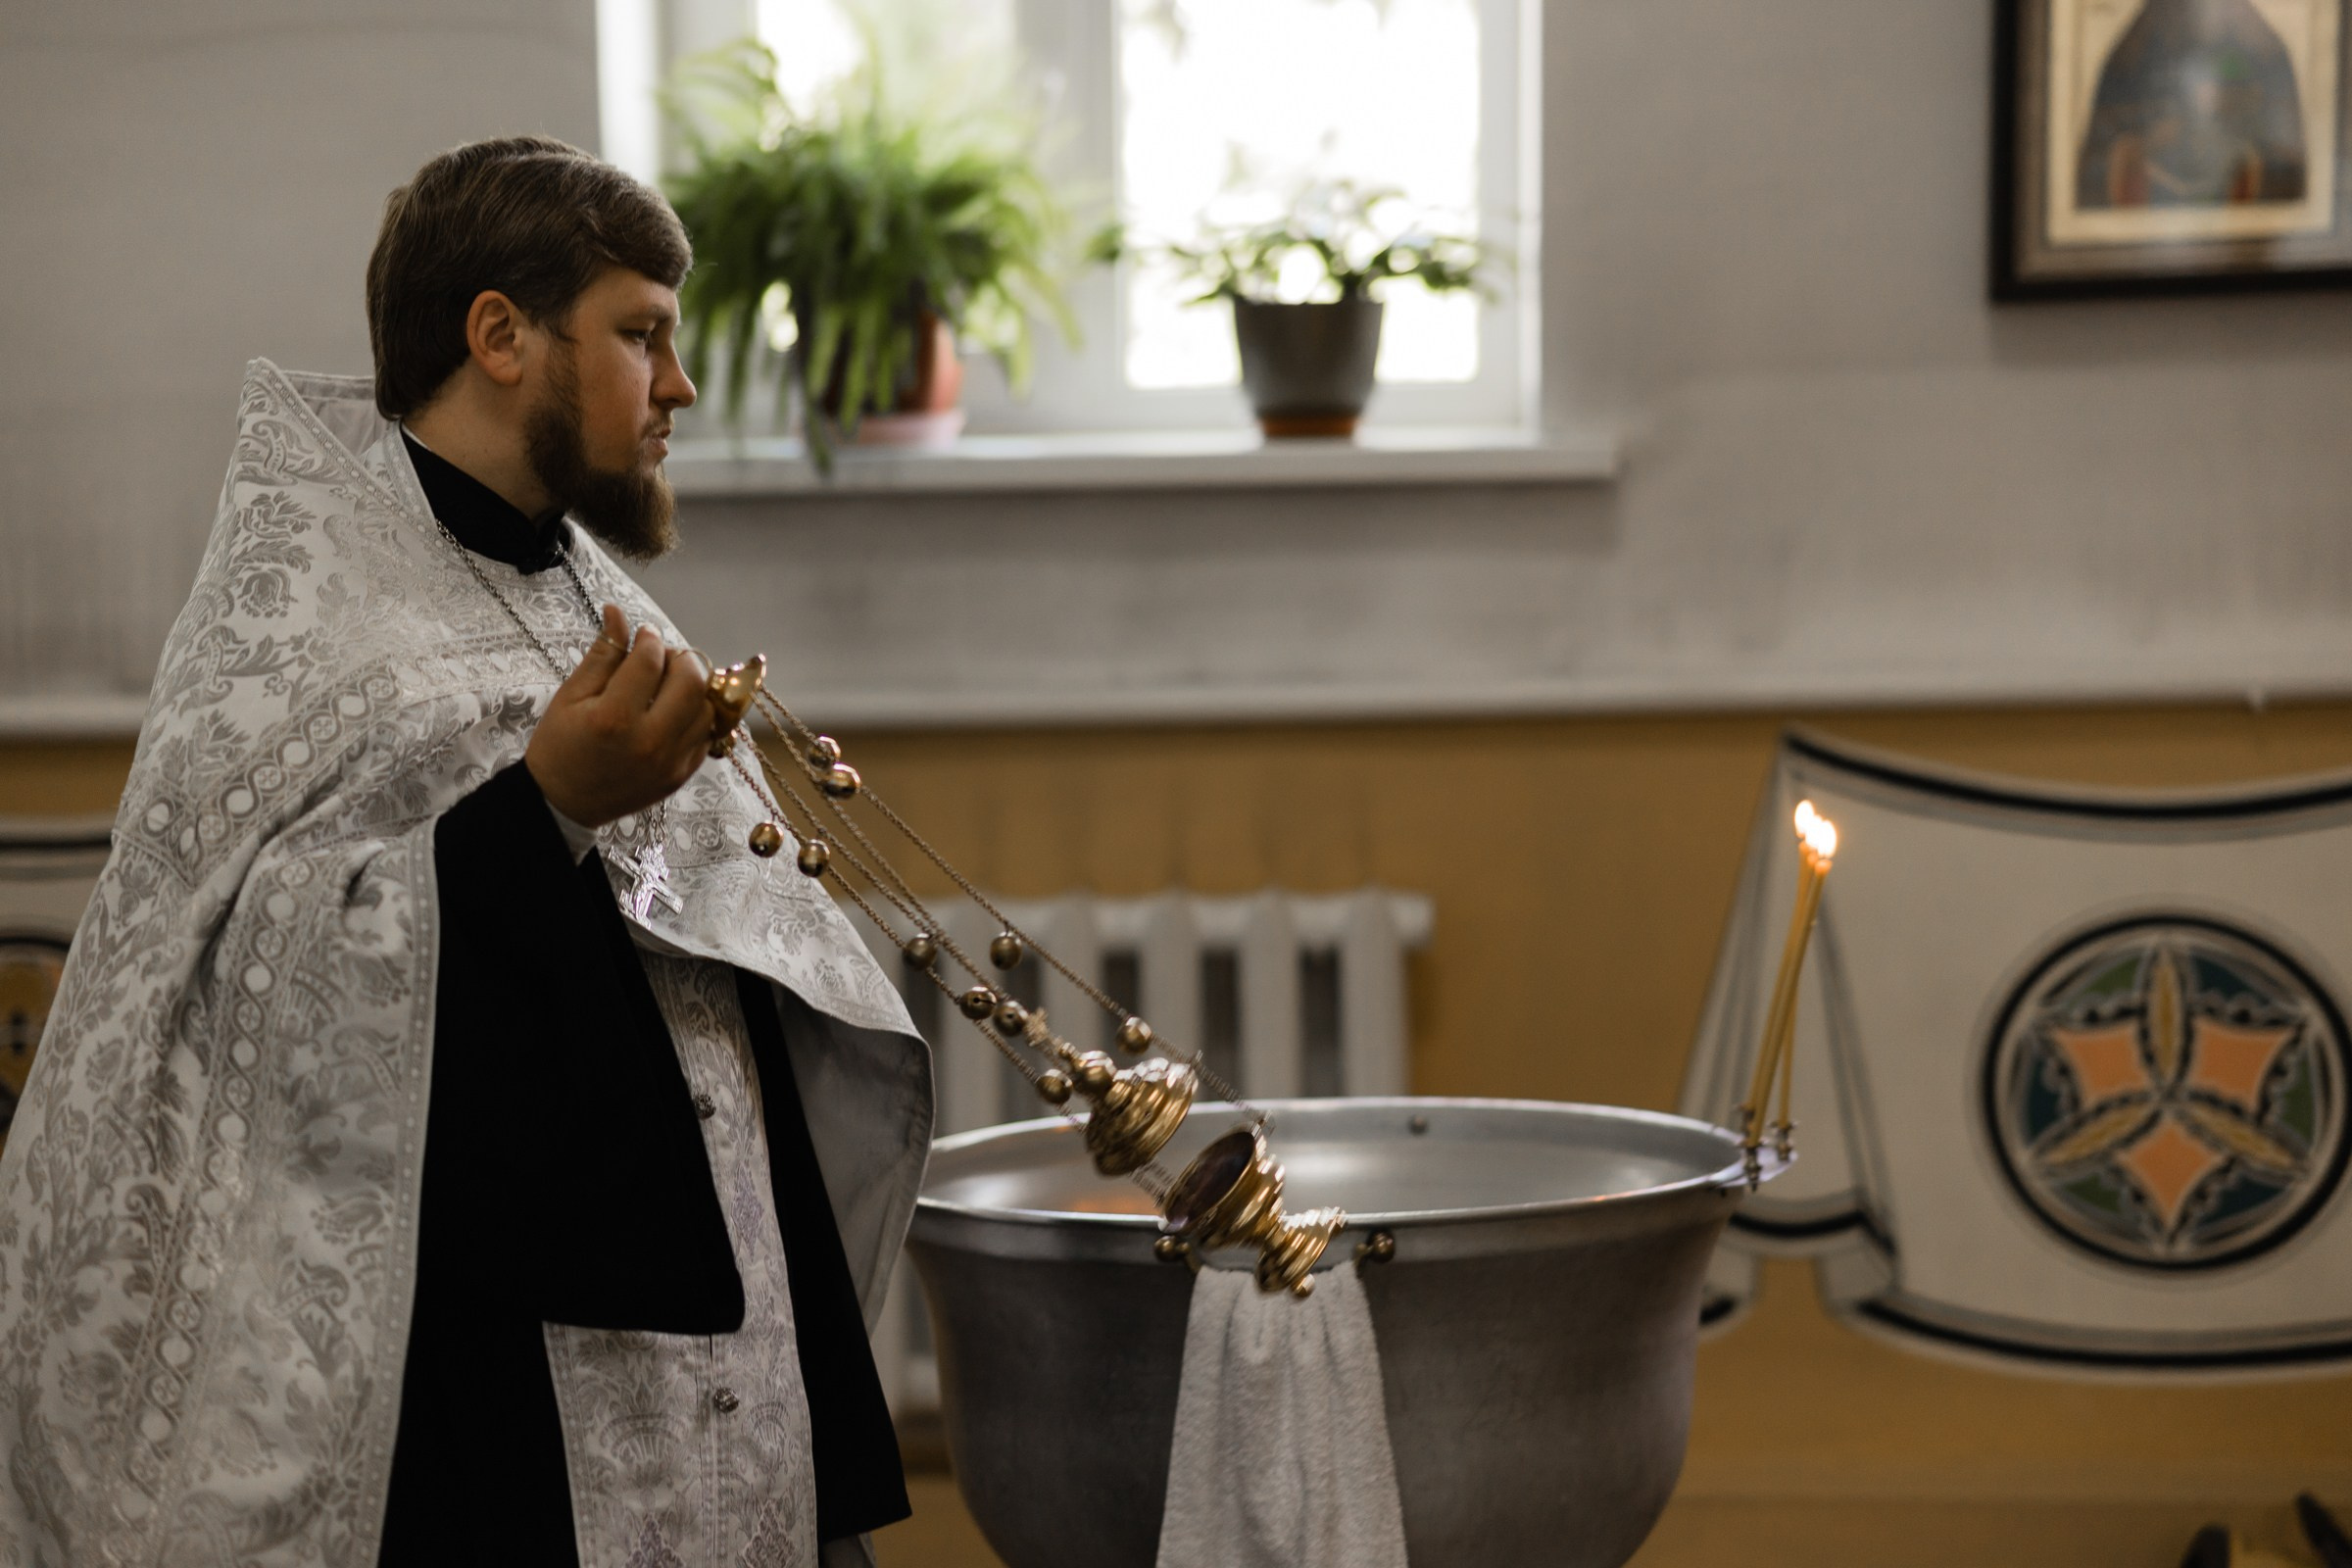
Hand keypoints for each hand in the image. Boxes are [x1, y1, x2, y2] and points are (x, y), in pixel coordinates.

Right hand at [525, 604, 711, 828]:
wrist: (563, 802)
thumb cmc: (561, 745)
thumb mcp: (571, 695)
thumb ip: (602, 654)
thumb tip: (617, 612)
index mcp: (614, 718)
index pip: (650, 661)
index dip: (649, 638)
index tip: (643, 635)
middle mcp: (650, 741)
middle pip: (692, 681)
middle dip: (680, 658)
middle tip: (662, 658)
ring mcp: (671, 762)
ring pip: (706, 707)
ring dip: (693, 687)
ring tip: (668, 684)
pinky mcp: (681, 776)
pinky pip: (707, 734)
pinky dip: (697, 715)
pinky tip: (675, 710)